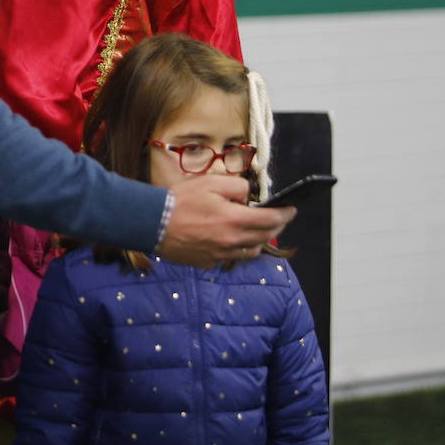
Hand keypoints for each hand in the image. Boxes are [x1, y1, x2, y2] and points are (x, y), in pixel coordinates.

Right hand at [156, 173, 295, 267]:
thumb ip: (237, 186)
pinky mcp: (208, 262)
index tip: (292, 210)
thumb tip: (247, 197)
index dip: (285, 214)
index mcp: (235, 220)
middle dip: (276, 227)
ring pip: (250, 252)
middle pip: (264, 237)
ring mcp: (220, 255)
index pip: (271, 220)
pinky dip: (235, 249)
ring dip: (258, 241)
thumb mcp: (211, 182)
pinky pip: (229, 257)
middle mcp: (232, 241)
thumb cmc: (180, 200)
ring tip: (255, 231)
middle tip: (279, 219)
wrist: (153, 223)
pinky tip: (228, 239)